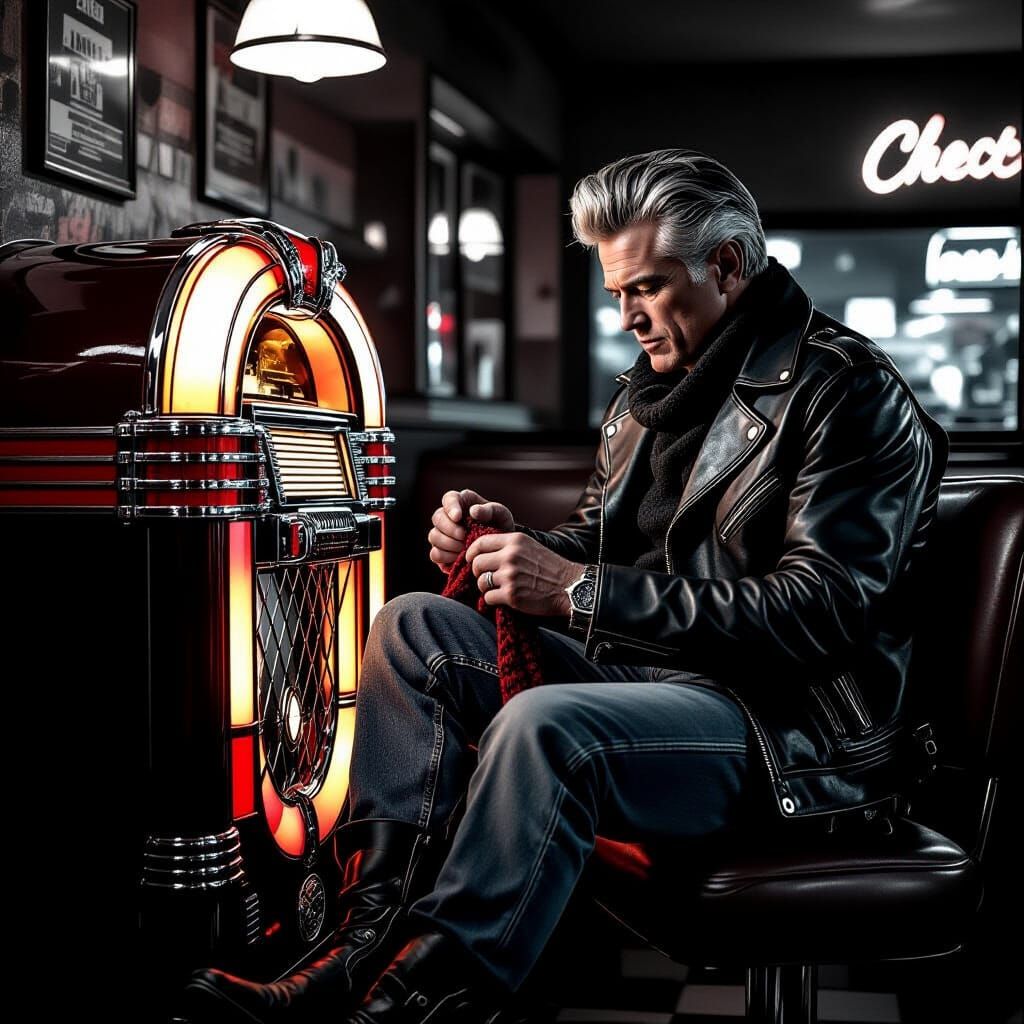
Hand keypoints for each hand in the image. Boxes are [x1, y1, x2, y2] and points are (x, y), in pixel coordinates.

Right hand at [427, 489, 514, 574]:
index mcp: (462, 503)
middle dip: (449, 528)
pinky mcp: (441, 552)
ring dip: (449, 543)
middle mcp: (448, 517)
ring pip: (434, 536)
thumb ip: (490, 510)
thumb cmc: (500, 527)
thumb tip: (473, 511)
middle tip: (464, 536)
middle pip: (437, 518)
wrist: (500, 550)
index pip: (449, 498)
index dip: (450, 507)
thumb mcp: (502, 515)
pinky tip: (459, 557)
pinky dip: (446, 556)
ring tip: (464, 548)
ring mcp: (442, 535)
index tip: (458, 517)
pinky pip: (435, 554)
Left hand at [465, 530, 583, 617]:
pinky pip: (488, 597)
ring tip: (497, 589)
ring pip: (481, 582)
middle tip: (486, 578)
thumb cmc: (549, 568)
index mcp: (514, 541)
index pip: (480, 543)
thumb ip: (508, 546)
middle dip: (478, 572)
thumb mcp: (529, 547)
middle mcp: (510, 556)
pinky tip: (503, 599)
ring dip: (485, 588)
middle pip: (477, 563)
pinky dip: (492, 600)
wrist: (569, 587)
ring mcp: (510, 576)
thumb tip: (482, 552)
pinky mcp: (511, 595)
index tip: (471, 560)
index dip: (471, 553)